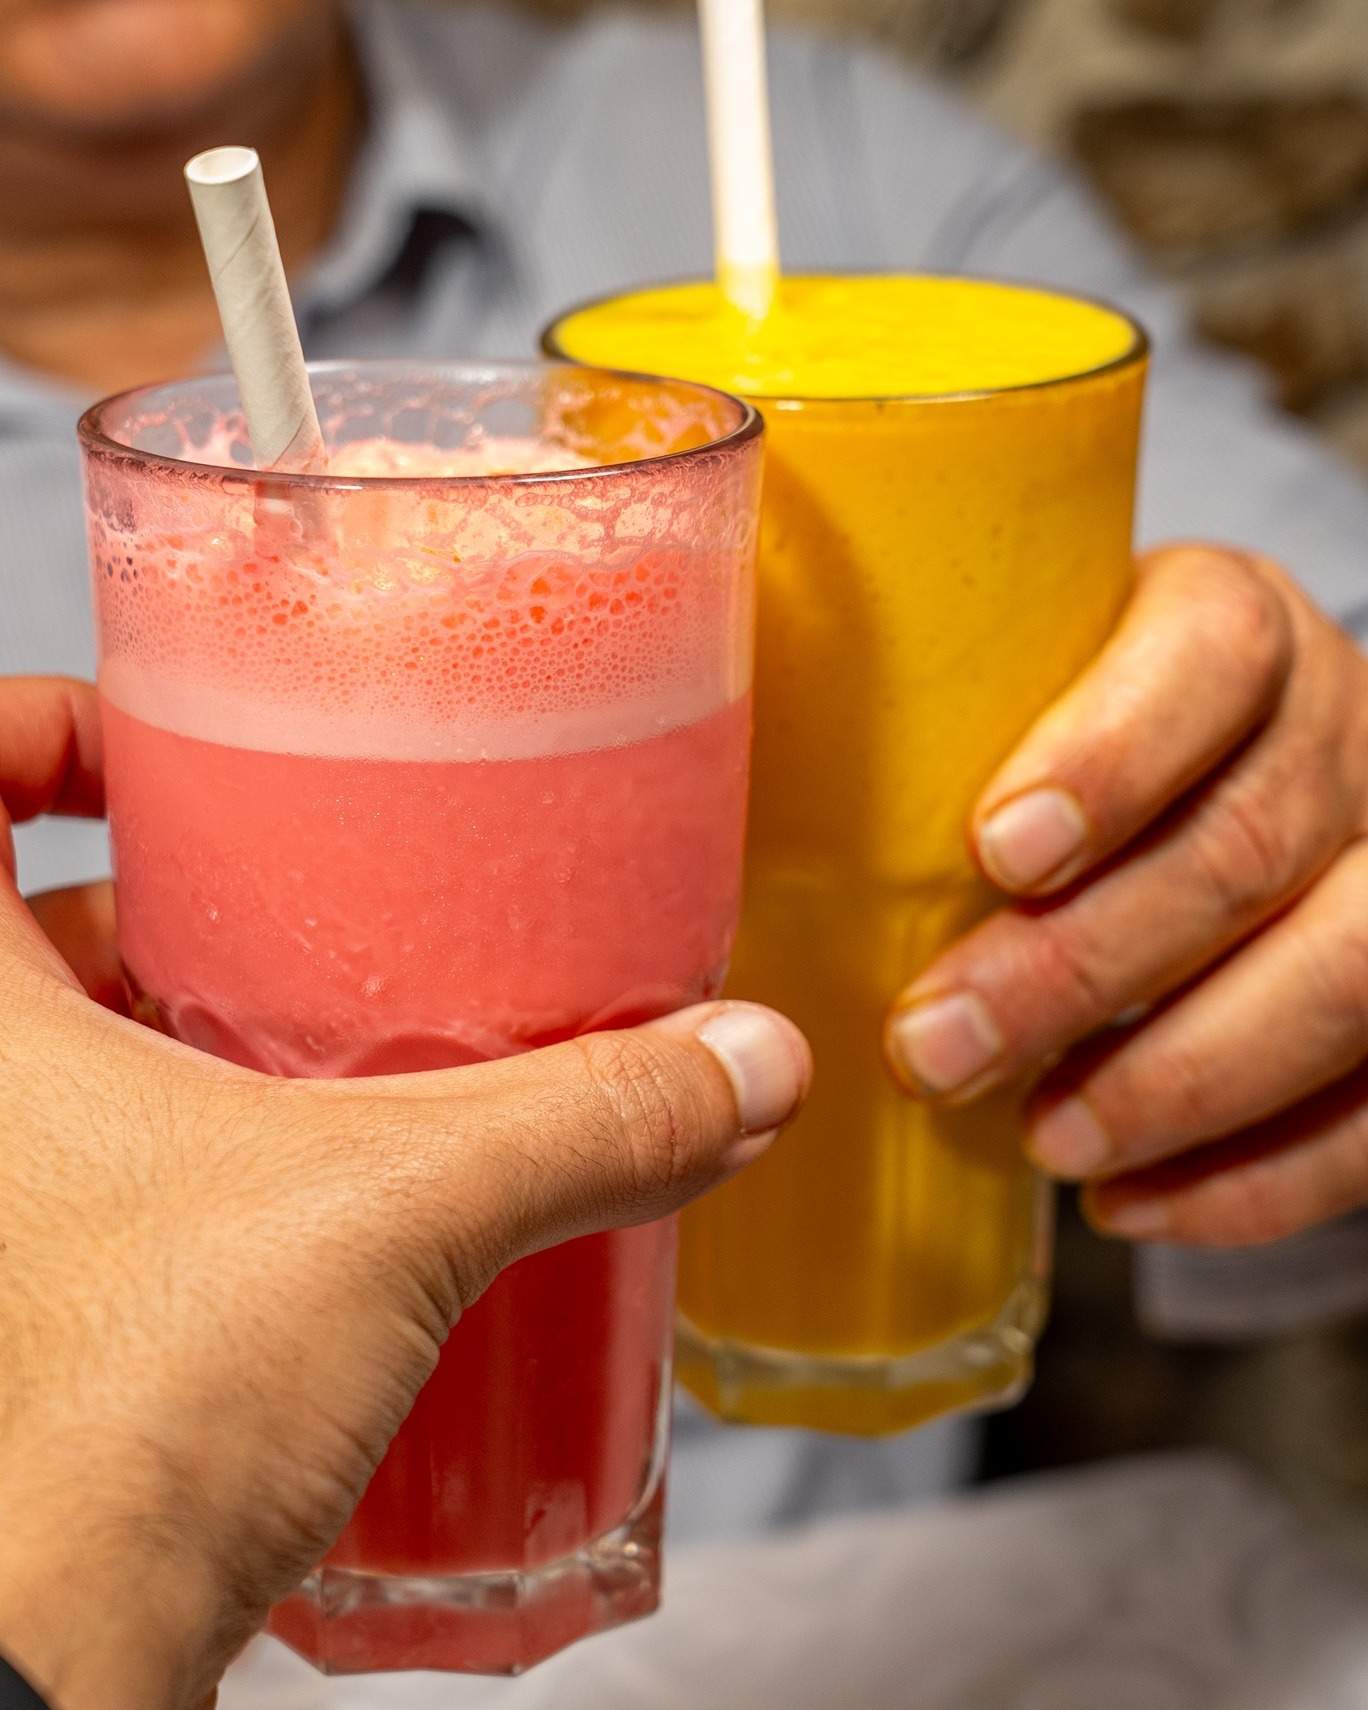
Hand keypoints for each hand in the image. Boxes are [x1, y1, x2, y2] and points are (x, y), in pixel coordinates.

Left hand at [0, 677, 809, 1709]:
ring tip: (316, 1041)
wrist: (55, 1676)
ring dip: (167, 1036)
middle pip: (16, 930)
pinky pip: (81, 1187)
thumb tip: (742, 1064)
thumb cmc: (126, 1420)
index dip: (39, 730)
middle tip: (285, 892)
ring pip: (51, 1068)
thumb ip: (579, 1121)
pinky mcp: (26, 1319)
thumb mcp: (395, 1218)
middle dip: (147, 896)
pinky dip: (172, 1164)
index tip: (150, 749)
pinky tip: (296, 1200)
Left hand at [885, 544, 1367, 1247]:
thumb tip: (683, 733)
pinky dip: (1263, 1177)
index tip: (996, 852)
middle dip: (1088, 966)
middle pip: (1252, 843)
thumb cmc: (1057, 735)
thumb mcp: (999, 680)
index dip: (1116, 754)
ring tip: (1044, 1139)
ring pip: (1346, 972)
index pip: (1212, 660)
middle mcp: (1331, 736)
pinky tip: (1133, 1206)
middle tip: (937, 1048)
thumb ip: (907, 697)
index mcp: (1230, 628)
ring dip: (1183, 1079)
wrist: (1218, 779)